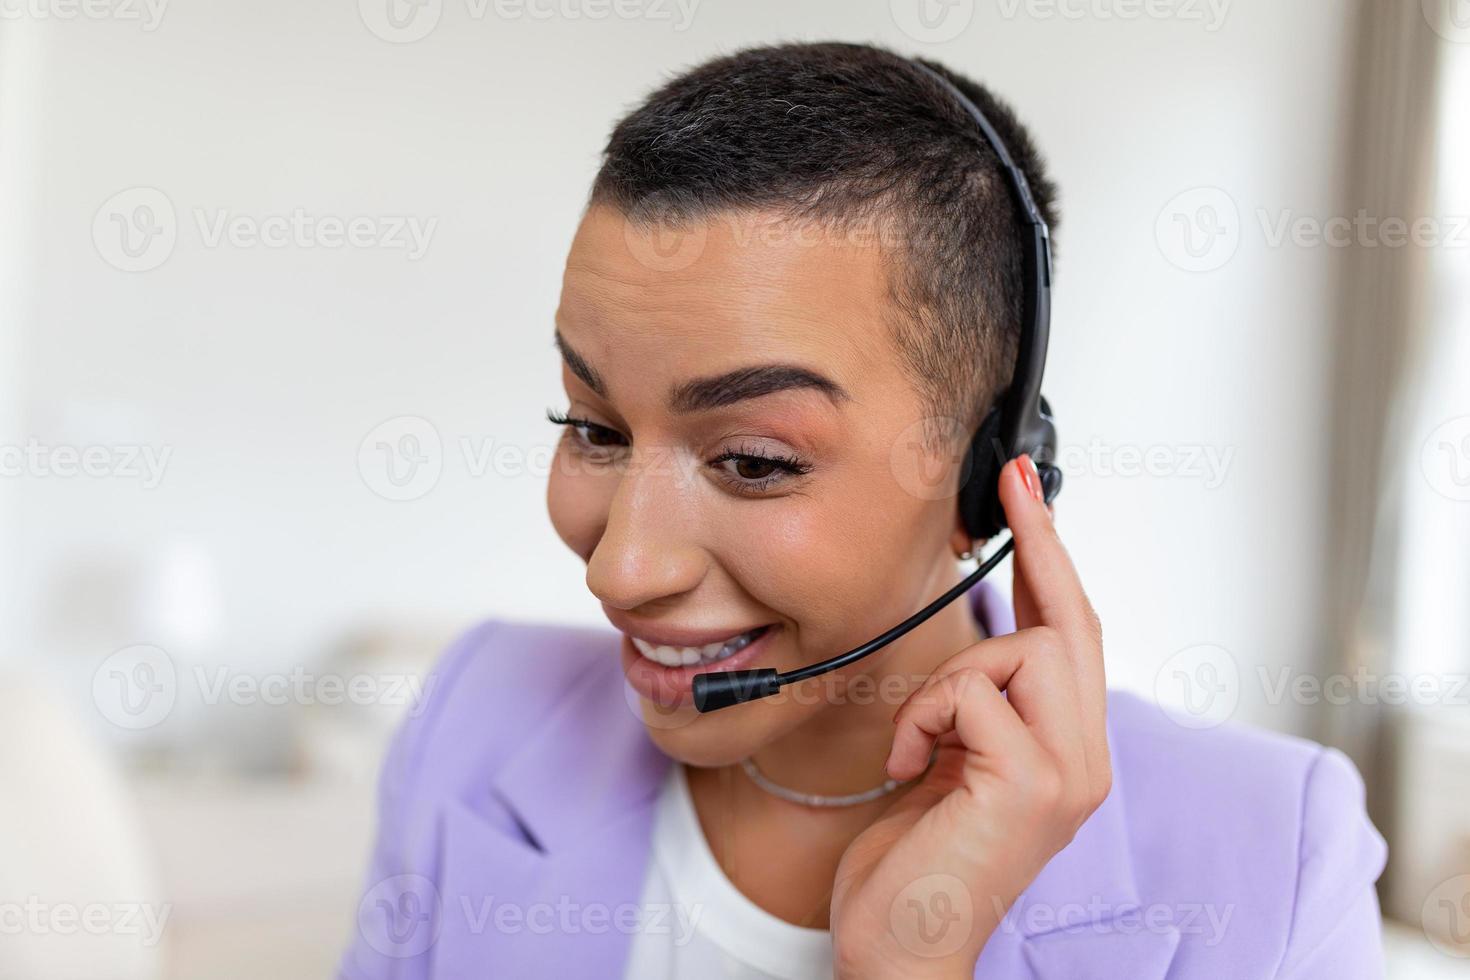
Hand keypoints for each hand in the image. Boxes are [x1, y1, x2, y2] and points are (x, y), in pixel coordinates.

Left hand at [830, 455, 1110, 979]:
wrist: (901, 946)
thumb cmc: (916, 863)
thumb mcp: (950, 765)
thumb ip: (979, 708)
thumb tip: (982, 643)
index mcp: (1066, 753)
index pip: (1074, 638)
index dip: (1054, 560)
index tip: (1028, 493)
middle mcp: (1083, 761)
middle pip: (1073, 625)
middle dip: (1040, 547)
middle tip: (1010, 485)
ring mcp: (1067, 773)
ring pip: (1024, 649)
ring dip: (952, 678)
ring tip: (918, 738)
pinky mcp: (1032, 783)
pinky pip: (976, 691)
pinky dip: (925, 716)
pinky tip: (906, 764)